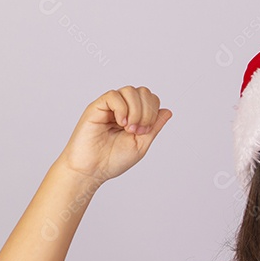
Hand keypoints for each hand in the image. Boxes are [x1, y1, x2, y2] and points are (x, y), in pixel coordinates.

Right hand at [56, 86, 171, 183]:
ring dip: (135, 110)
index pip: (150, 100)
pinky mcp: (96, 107)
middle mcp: (122, 108)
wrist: (91, 170)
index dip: (153, 113)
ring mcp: (109, 107)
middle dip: (146, 111)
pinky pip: (113, 95)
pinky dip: (121, 109)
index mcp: (134, 116)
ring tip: (128, 128)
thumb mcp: (141, 144)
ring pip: (129, 90)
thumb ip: (154, 127)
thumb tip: (167, 111)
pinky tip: (120, 123)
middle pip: (143, 92)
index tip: (144, 132)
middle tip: (137, 130)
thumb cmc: (112, 160)